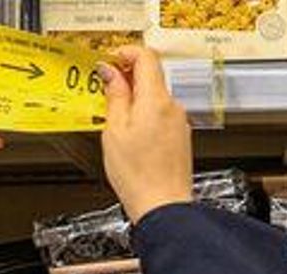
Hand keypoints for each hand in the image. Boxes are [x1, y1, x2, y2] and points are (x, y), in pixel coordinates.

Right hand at [99, 47, 192, 225]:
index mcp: (156, 100)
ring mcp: (180, 123)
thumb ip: (114, 96)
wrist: (163, 207)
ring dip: (136, 101)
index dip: (126, 53)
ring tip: (116, 121)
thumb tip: (110, 72)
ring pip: (156, 99)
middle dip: (127, 79)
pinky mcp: (181, 138)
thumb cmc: (139, 176)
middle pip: (151, 77)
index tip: (110, 61)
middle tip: (105, 92)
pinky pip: (162, 117)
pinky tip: (132, 137)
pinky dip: (146, 117)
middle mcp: (173, 108)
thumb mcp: (114, 130)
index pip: (146, 56)